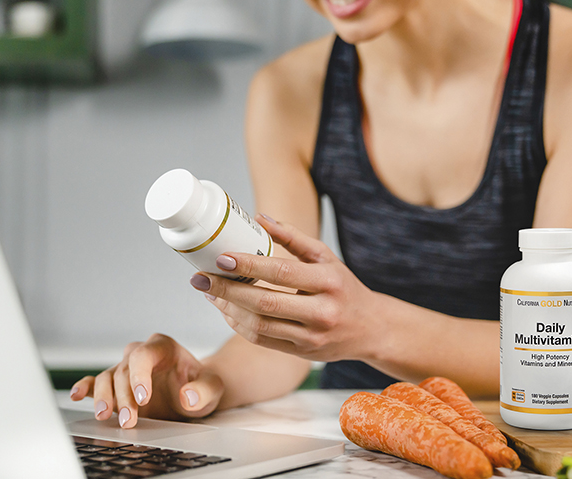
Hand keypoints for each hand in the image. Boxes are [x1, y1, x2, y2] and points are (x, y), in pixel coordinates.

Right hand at [69, 334, 223, 427]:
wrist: (196, 391)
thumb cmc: (203, 385)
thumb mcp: (213, 388)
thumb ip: (205, 390)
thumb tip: (188, 396)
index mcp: (163, 346)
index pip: (143, 355)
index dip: (139, 375)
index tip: (143, 399)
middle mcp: (141, 353)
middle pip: (123, 370)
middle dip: (124, 397)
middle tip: (129, 420)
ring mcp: (126, 368)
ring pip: (107, 377)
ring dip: (104, 397)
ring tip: (105, 416)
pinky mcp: (117, 384)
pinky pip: (96, 381)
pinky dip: (85, 388)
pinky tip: (77, 395)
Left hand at [189, 215, 380, 362]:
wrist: (371, 329)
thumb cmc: (344, 288)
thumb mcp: (326, 258)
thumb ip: (293, 238)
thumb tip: (259, 218)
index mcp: (328, 281)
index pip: (282, 272)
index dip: (248, 265)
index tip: (220, 258)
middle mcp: (321, 311)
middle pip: (264, 302)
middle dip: (227, 290)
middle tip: (200, 278)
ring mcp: (311, 336)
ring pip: (260, 326)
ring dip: (228, 309)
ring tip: (209, 294)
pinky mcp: (302, 353)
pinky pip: (262, 340)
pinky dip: (239, 325)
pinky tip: (226, 310)